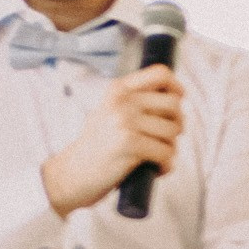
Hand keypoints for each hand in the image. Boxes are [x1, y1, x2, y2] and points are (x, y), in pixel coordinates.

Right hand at [39, 64, 183, 214]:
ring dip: (171, 149)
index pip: (160, 74)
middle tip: (166, 141)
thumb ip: (136, 103)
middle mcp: (121, 100)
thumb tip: (176, 99)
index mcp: (118, 89)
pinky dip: (166, 165)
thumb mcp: (110, 114)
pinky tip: (155, 170)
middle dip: (177, 125)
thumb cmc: (97, 149)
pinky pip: (167, 152)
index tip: (178, 104)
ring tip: (156, 158)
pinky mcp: (129, 143)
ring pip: (173, 131)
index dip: (177, 88)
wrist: (70, 175)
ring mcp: (124, 120)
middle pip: (174, 104)